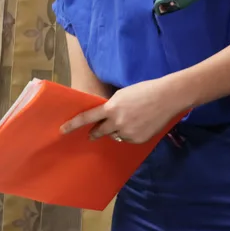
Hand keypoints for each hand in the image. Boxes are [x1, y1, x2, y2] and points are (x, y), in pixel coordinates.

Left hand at [60, 76, 189, 143]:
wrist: (167, 97)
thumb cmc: (145, 91)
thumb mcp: (122, 95)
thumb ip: (111, 106)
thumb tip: (104, 116)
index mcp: (111, 108)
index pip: (87, 118)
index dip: (73, 125)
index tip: (62, 130)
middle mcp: (117, 122)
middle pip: (99, 132)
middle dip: (95, 133)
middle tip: (91, 134)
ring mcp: (128, 132)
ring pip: (114, 136)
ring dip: (116, 131)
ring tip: (130, 120)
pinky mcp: (138, 139)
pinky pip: (127, 139)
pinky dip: (129, 134)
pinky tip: (140, 125)